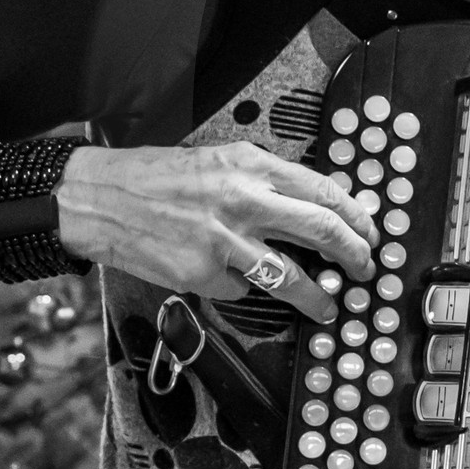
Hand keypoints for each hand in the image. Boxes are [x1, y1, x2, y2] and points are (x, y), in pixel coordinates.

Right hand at [55, 143, 377, 323]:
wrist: (100, 198)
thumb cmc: (157, 178)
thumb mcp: (218, 162)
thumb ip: (264, 181)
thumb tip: (312, 208)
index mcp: (250, 165)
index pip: (324, 191)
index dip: (357, 216)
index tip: (369, 232)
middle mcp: (243, 199)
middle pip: (323, 231)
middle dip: (355, 255)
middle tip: (365, 269)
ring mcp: (224, 240)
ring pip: (291, 277)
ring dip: (318, 297)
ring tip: (328, 306)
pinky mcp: (203, 274)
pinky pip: (241, 291)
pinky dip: (244, 290)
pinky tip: (231, 281)